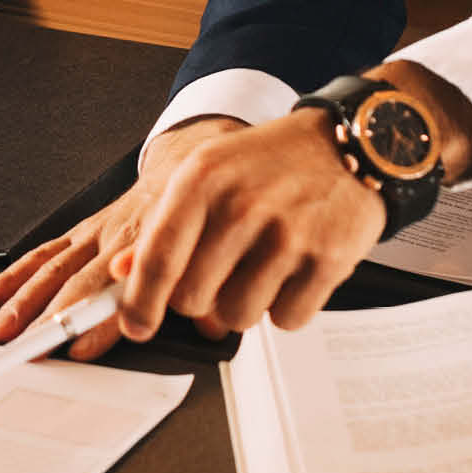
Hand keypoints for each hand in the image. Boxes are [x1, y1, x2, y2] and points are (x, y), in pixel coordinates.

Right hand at [0, 117, 247, 358]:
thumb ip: (207, 289)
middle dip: (48, 319)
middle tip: (26, 350)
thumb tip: (211, 327)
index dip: (99, 321)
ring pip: (51, 269)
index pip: (122, 290)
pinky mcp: (82, 231)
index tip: (79, 347)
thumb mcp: (213, 249)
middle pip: (76, 284)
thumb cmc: (201, 215)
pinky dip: (15, 275)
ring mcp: (95, 235)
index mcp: (152, 247)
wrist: (188, 165)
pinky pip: (43, 253)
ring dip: (22, 301)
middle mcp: (117, 240)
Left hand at [107, 106, 385, 344]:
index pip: (158, 259)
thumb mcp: (209, 173)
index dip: (140, 304)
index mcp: (203, 178)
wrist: (349, 145)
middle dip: (200, 298)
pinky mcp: (328, 261)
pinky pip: (286, 320)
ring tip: (260, 264)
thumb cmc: (271, 163)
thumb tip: (122, 270)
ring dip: (243, 304)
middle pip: (193, 300)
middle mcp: (242, 205)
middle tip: (220, 271)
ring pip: (237, 317)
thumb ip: (164, 223)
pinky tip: (292, 270)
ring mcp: (288, 234)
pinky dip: (286, 306)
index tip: (135, 327)